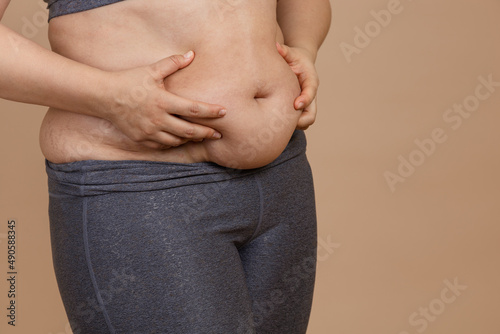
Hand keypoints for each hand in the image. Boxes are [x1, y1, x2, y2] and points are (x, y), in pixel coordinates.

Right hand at [103, 51, 225, 148]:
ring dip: (190, 139)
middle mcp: (157, 119)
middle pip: (189, 131)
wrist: (103, 97)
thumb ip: (173, 63)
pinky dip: (173, 143)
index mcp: (162, 101)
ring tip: (199, 136)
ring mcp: (149, 131)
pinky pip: (162, 146)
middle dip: (206, 133)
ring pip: (176, 141)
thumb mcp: (151, 70)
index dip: (211, 112)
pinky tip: (179, 138)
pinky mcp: (141, 139)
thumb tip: (192, 54)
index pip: (193, 108)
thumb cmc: (129, 81)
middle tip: (218, 135)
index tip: (224, 112)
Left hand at [276, 42, 318, 129]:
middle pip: (311, 115)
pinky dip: (290, 125)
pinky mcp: (301, 110)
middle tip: (285, 122)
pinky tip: (275, 123)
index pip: (311, 92)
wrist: (299, 63)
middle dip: (300, 120)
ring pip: (305, 122)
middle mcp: (310, 95)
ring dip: (295, 125)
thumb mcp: (290, 52)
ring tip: (278, 125)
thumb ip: (284, 51)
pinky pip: (298, 123)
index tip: (295, 105)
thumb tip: (276, 46)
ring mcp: (307, 104)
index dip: (305, 99)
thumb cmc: (294, 58)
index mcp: (310, 80)